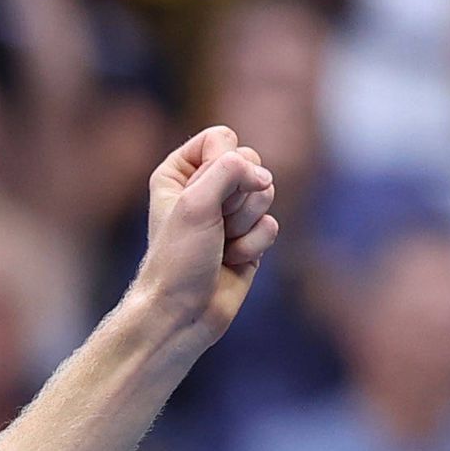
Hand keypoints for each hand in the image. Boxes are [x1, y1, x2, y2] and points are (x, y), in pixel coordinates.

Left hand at [131, 127, 278, 344]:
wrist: (183, 313)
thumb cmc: (178, 259)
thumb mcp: (195, 203)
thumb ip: (229, 170)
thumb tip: (264, 175)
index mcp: (178, 172)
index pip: (221, 137)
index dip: (225, 162)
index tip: (209, 194)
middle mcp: (203, 188)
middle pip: (250, 163)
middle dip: (238, 198)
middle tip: (214, 225)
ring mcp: (228, 213)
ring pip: (266, 194)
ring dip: (245, 224)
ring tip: (220, 245)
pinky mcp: (248, 237)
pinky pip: (271, 224)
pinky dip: (255, 245)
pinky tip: (232, 262)